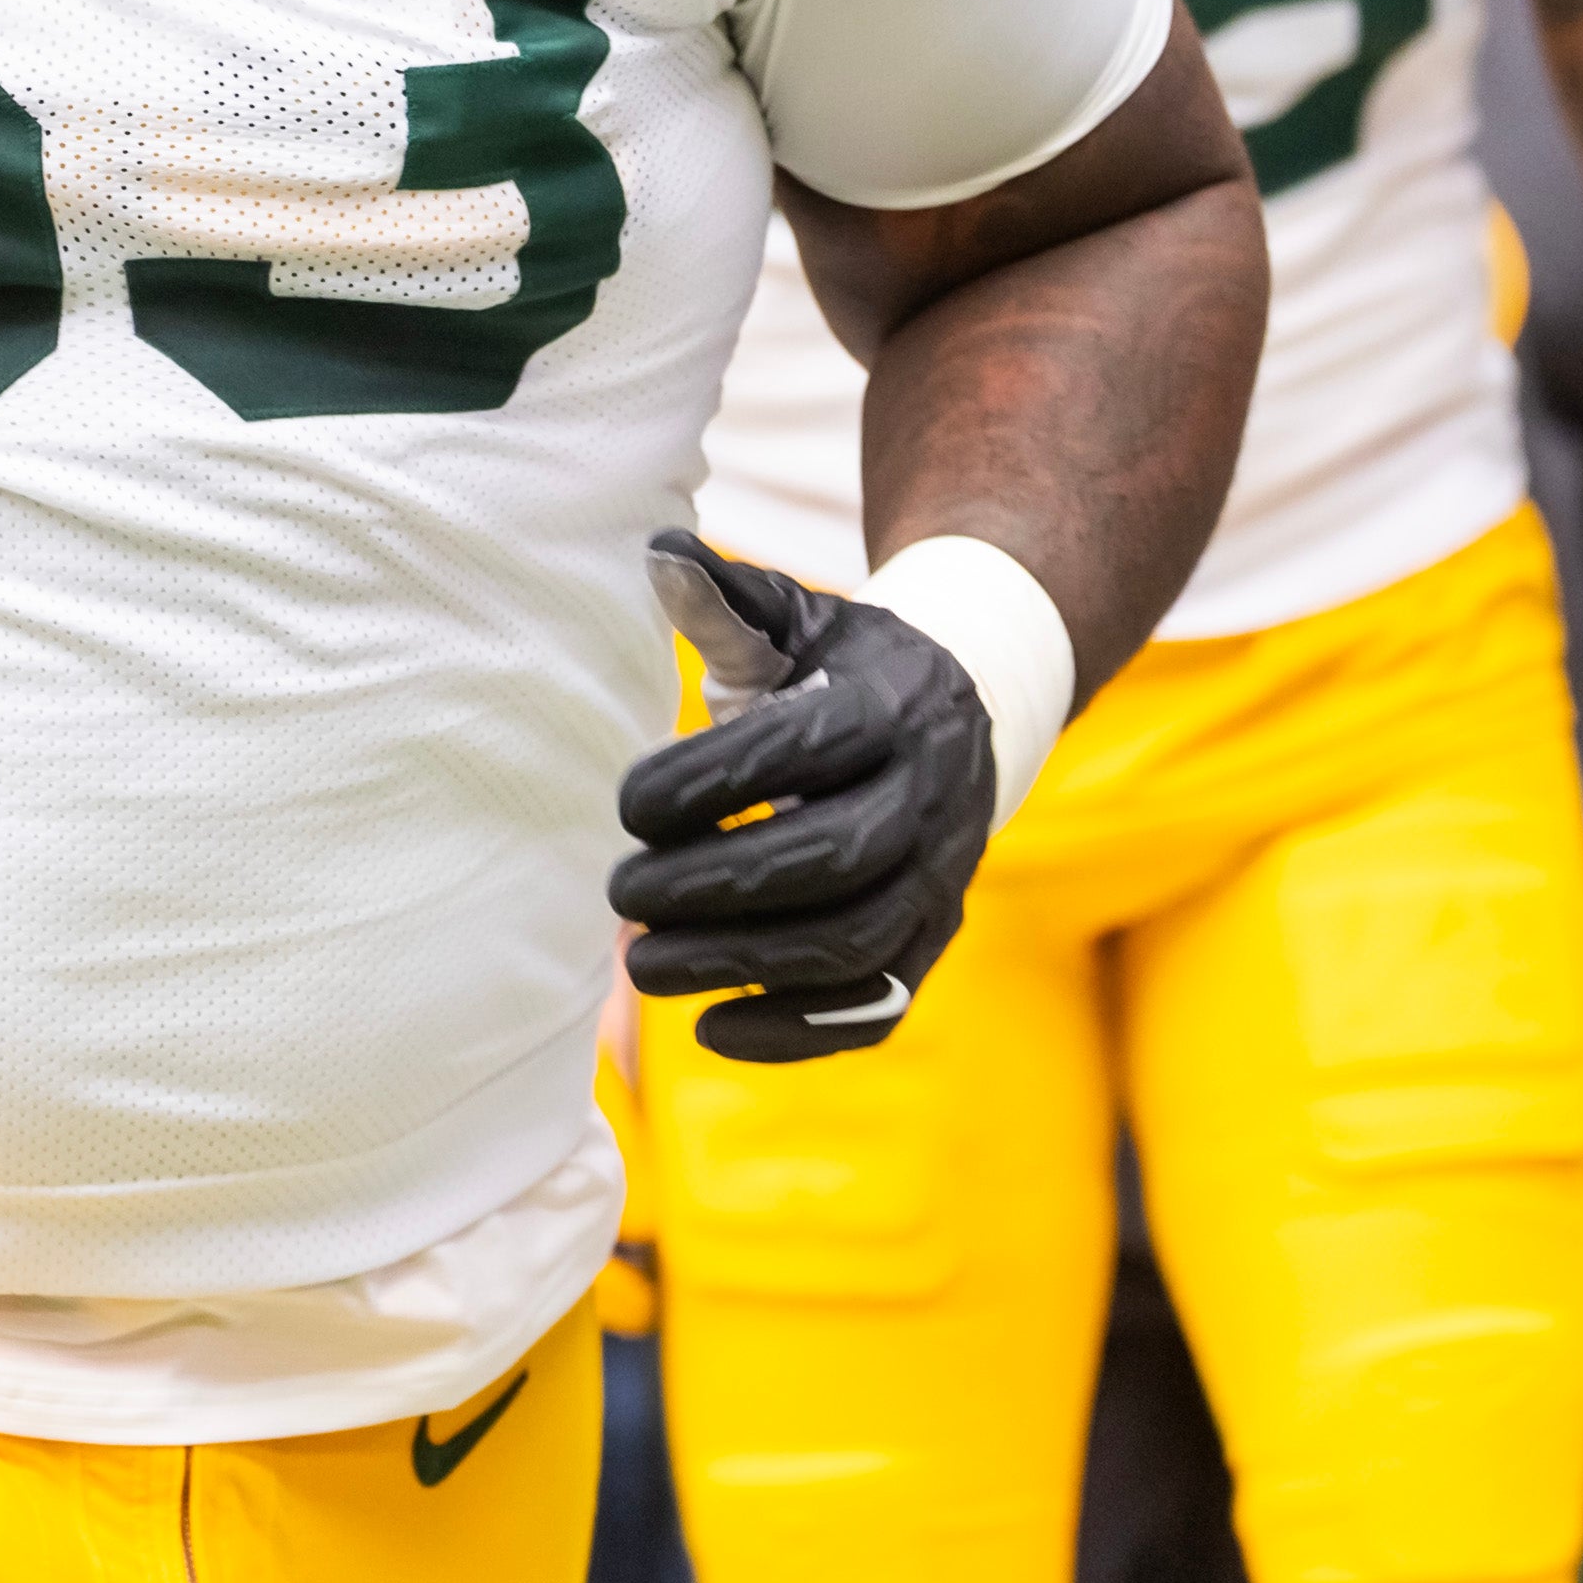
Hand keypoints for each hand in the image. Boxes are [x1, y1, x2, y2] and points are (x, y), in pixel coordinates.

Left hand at [609, 535, 1001, 1062]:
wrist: (962, 714)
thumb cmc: (841, 667)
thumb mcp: (793, 622)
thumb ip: (726, 599)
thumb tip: (656, 551)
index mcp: (892, 709)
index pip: (805, 752)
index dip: (711, 782)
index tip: (625, 804)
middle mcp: (932, 799)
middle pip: (834, 860)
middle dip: (717, 886)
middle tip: (620, 894)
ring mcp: (941, 879)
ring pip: (856, 944)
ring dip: (744, 966)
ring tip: (644, 965)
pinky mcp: (934, 941)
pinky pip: (879, 1005)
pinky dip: (799, 1031)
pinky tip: (713, 1028)